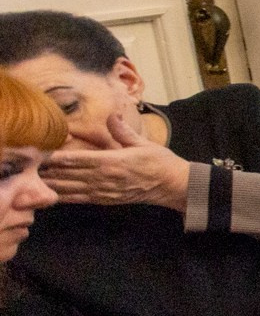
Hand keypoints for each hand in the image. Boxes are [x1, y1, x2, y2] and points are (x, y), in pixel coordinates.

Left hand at [41, 114, 191, 210]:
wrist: (172, 186)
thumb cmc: (160, 162)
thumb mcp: (144, 143)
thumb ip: (123, 132)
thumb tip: (112, 116)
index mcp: (113, 161)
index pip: (79, 159)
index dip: (59, 157)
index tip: (43, 153)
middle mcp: (105, 178)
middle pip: (70, 175)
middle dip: (49, 171)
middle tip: (31, 167)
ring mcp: (104, 191)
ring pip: (71, 188)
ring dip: (52, 184)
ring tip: (34, 180)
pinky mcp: (106, 200)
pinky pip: (80, 199)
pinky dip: (64, 197)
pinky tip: (51, 194)